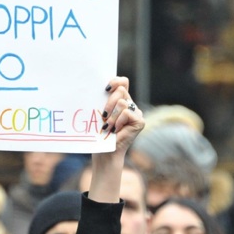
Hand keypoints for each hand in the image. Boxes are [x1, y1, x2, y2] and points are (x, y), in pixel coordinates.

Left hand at [88, 77, 143, 202]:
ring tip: (108, 127)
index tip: (106, 88)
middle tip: (104, 116)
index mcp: (120, 100)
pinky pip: (127, 113)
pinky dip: (118, 121)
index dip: (116, 81)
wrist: (104, 152)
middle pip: (121, 91)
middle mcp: (130, 105)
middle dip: (109, 102)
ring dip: (112, 116)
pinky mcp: (140, 121)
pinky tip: (116, 130)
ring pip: (122, 103)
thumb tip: (92, 87)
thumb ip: (102, 101)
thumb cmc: (99, 134)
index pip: (123, 82)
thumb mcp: (99, 114)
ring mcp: (136, 113)